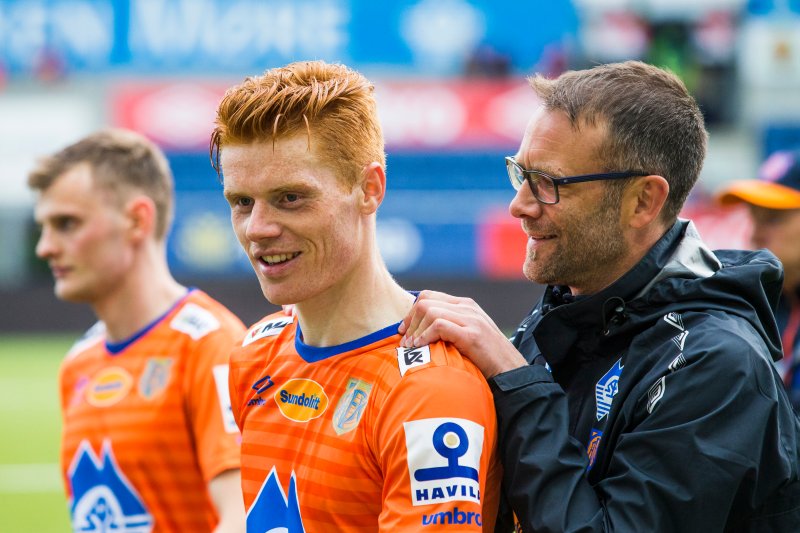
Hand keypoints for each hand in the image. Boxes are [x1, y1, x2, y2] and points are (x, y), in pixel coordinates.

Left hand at [398, 290, 527, 378]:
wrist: (511, 372)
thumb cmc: (486, 359)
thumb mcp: (467, 336)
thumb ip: (449, 328)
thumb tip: (419, 334)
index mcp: (465, 305)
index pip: (428, 296)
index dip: (411, 312)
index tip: (404, 331)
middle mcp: (467, 308)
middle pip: (425, 301)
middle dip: (410, 321)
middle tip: (405, 342)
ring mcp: (471, 320)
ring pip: (430, 311)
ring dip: (416, 330)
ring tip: (412, 347)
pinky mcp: (472, 335)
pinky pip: (439, 326)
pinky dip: (425, 336)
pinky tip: (421, 348)